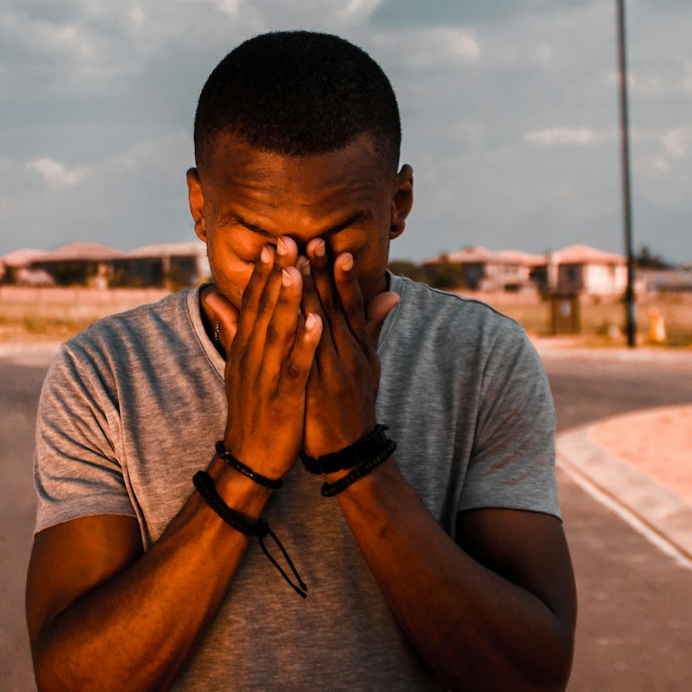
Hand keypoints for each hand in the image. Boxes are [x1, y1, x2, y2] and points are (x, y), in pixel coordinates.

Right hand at [202, 238, 321, 479]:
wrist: (249, 457)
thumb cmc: (251, 407)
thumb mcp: (237, 363)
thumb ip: (230, 327)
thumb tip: (211, 295)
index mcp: (246, 346)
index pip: (253, 302)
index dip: (264, 272)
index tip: (273, 242)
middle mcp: (252, 355)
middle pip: (264, 308)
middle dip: (276, 274)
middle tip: (286, 239)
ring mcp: (266, 375)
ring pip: (278, 332)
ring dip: (287, 300)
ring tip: (298, 270)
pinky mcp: (283, 396)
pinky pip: (295, 365)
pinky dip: (305, 343)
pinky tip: (317, 322)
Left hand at [299, 240, 399, 460]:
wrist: (351, 452)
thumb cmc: (354, 405)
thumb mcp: (370, 363)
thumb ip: (372, 326)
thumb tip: (391, 293)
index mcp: (359, 346)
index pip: (349, 303)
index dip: (340, 274)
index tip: (330, 245)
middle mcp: (350, 354)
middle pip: (335, 307)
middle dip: (322, 273)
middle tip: (311, 239)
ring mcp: (336, 372)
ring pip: (322, 326)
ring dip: (311, 294)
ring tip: (299, 264)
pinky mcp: (321, 390)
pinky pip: (312, 357)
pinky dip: (307, 335)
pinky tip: (299, 314)